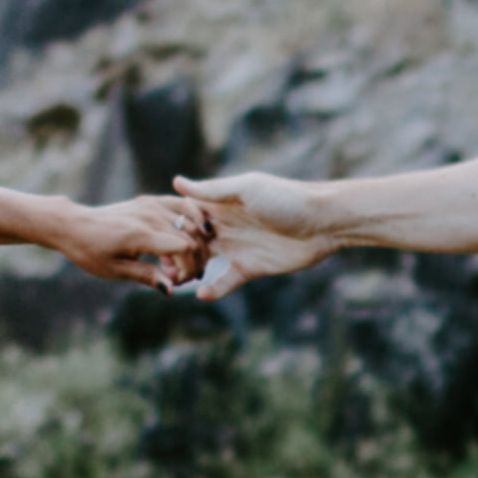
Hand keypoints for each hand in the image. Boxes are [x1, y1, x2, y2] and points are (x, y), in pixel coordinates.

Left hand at [50, 191, 210, 287]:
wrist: (74, 225)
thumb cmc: (90, 251)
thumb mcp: (115, 270)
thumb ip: (146, 276)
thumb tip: (171, 289)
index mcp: (141, 235)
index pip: (185, 248)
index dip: (189, 268)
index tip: (178, 282)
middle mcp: (150, 216)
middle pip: (192, 236)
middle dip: (195, 260)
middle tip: (185, 277)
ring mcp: (151, 205)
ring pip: (191, 222)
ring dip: (196, 244)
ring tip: (186, 262)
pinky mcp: (150, 201)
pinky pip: (182, 205)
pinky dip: (195, 218)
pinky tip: (198, 233)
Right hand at [170, 171, 330, 301]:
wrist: (323, 222)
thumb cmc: (286, 198)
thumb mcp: (247, 189)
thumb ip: (212, 191)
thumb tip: (176, 182)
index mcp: (221, 204)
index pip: (186, 214)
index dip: (170, 225)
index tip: (154, 235)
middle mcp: (225, 225)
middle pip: (190, 240)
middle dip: (174, 252)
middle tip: (160, 264)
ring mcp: (237, 247)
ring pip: (203, 261)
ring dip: (188, 271)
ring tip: (173, 281)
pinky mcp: (250, 268)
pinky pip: (226, 281)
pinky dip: (213, 289)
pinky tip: (201, 295)